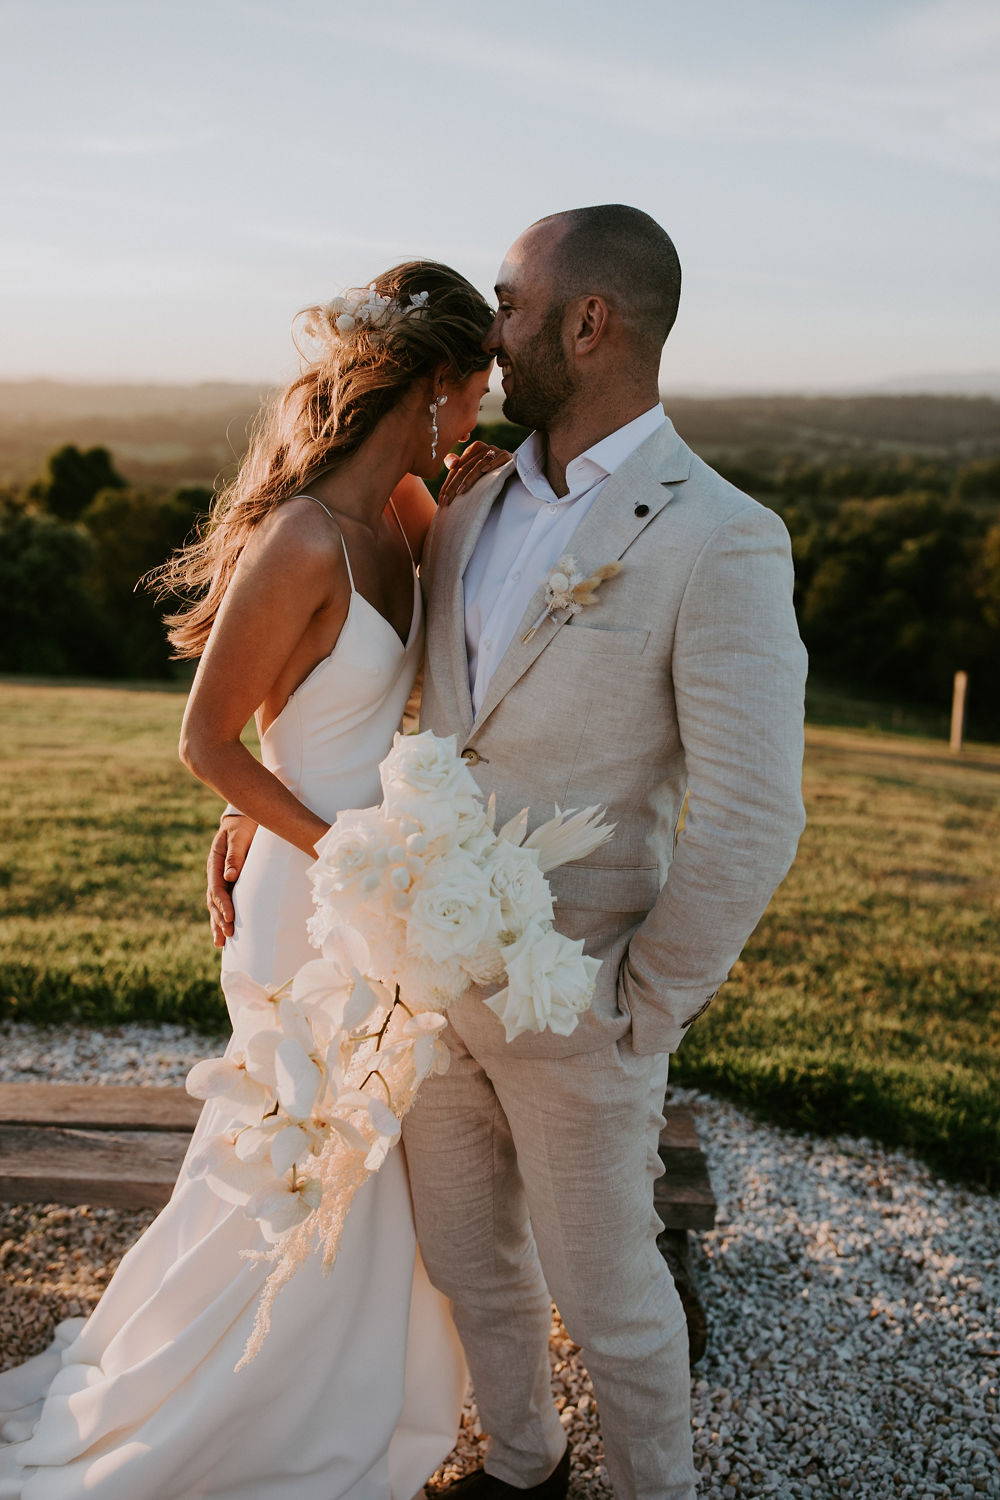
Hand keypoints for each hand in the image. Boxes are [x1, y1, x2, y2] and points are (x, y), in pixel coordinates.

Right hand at [206, 814, 256, 947]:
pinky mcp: (229, 883)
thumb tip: (230, 876)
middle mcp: (215, 873)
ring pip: (216, 905)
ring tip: (220, 943)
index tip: (230, 918)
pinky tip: (224, 932)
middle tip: (228, 936)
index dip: (223, 904)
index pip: (217, 887)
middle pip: (214, 900)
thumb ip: (235, 854)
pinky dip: (222, 917)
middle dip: (219, 919)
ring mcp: (220, 879)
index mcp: (215, 862)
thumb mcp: (239, 836)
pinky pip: (223, 903)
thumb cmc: (243, 826)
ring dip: (218, 923)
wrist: (243, 820)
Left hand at [437, 441, 510, 507]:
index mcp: (474, 450)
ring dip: (469, 479)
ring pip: (477, 465)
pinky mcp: (507, 456)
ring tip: (460, 492)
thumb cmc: (494, 477)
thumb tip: (450, 464)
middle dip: (454, 486)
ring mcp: (496, 451)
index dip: (448, 484)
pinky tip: (484, 471)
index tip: (441, 500)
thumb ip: (461, 468)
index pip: (457, 468)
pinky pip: (497, 459)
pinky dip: (491, 465)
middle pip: (464, 468)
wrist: (519, 477)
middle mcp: (484, 448)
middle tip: (446, 501)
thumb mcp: (475, 474)